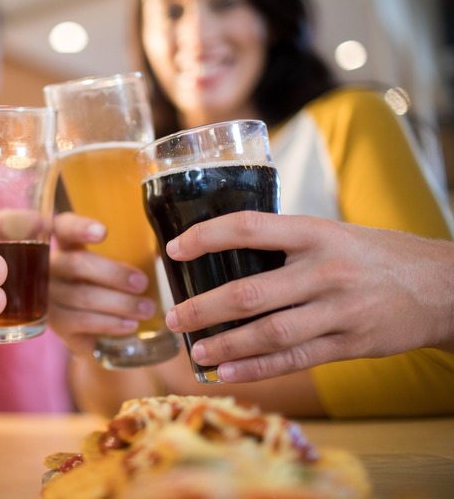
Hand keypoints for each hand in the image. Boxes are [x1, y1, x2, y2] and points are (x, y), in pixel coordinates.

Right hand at [48, 212, 157, 358]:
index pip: (64, 227)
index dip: (80, 227)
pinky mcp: (56, 325)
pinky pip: (82, 322)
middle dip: (114, 273)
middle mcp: (51, 268)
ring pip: (82, 297)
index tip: (105, 232)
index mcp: (67, 244)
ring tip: (148, 309)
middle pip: (77, 264)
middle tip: (143, 283)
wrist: (94, 330)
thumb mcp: (118, 264)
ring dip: (119, 303)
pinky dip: (109, 324)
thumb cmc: (111, 287)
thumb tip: (176, 243)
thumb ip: (135, 250)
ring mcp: (50, 298)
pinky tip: (130, 325)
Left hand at [164, 211, 453, 381]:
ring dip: (225, 345)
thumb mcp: (332, 233)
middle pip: (250, 291)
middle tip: (174, 317)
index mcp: (314, 233)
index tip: (174, 250)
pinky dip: (257, 368)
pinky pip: (295, 359)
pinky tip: (228, 373)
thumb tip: (224, 254)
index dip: (206, 237)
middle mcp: (324, 270)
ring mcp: (338, 310)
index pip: (248, 228)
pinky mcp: (349, 344)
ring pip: (269, 332)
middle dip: (204, 307)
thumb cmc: (374, 255)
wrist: (441, 286)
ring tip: (195, 351)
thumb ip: (286, 243)